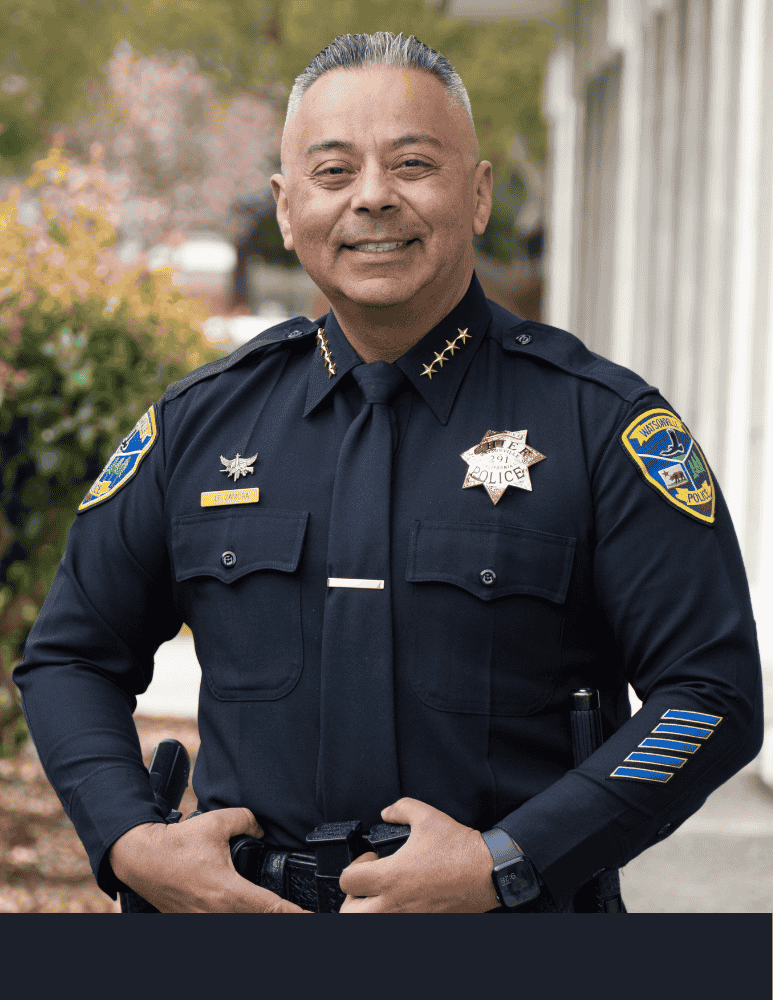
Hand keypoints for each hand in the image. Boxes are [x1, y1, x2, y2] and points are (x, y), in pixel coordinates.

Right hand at [109, 808, 311, 912]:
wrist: (142, 859)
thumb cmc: (177, 844)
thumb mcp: (217, 822)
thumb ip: (246, 820)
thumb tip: (261, 827)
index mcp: (228, 891)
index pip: (272, 909)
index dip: (295, 914)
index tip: (312, 916)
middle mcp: (218, 914)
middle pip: (260, 923)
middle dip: (281, 919)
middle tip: (302, 915)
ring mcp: (204, 922)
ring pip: (243, 926)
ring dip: (262, 919)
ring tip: (279, 913)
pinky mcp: (194, 922)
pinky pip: (223, 924)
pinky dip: (241, 918)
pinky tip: (251, 913)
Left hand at [338, 798, 500, 912]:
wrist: (489, 873)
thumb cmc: (460, 849)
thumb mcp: (427, 817)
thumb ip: (401, 809)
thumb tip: (386, 812)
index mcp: (391, 877)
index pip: (348, 881)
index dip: (356, 865)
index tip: (371, 859)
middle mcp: (395, 904)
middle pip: (349, 914)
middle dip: (353, 898)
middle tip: (368, 883)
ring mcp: (408, 919)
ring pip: (370, 925)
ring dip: (369, 911)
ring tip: (382, 896)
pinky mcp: (423, 925)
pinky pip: (397, 926)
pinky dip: (393, 916)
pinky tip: (405, 902)